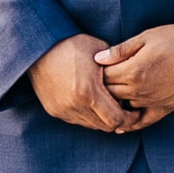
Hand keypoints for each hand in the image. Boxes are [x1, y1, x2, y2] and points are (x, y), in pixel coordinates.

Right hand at [29, 33, 143, 131]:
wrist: (37, 47)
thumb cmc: (72, 45)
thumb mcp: (99, 52)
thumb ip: (117, 70)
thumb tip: (131, 83)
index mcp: (88, 91)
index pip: (116, 120)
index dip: (129, 119)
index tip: (135, 112)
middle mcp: (74, 105)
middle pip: (105, 127)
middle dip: (118, 121)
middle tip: (126, 111)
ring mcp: (63, 110)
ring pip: (92, 125)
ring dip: (102, 119)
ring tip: (109, 106)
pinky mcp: (54, 110)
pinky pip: (77, 120)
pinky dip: (88, 116)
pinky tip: (92, 104)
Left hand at [97, 23, 173, 126]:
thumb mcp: (146, 37)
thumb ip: (121, 50)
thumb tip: (98, 58)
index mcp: (133, 71)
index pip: (103, 76)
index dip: (97, 70)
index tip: (94, 65)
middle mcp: (140, 90)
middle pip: (109, 93)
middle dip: (101, 86)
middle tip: (96, 80)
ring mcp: (152, 102)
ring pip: (122, 107)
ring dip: (113, 102)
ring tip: (106, 96)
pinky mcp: (165, 109)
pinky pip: (143, 122)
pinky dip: (130, 124)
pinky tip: (120, 126)